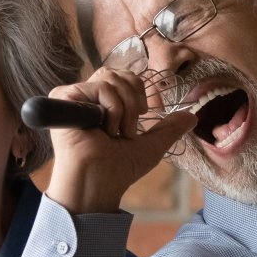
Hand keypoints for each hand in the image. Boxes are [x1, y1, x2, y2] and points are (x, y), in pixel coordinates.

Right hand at [45, 68, 196, 214]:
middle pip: (119, 73)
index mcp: (103, 103)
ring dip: (124, 110)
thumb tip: (192, 116)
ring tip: (117, 133)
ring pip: (111, 78)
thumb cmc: (118, 169)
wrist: (99, 183)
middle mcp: (87, 97)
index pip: (124, 76)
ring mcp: (74, 97)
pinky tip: (104, 131)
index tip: (143, 116)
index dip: (138, 91)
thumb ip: (169, 128)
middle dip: (134, 101)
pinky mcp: (63, 98)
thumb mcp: (151, 145)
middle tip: (130, 129)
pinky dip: (111, 109)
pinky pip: (99, 87)